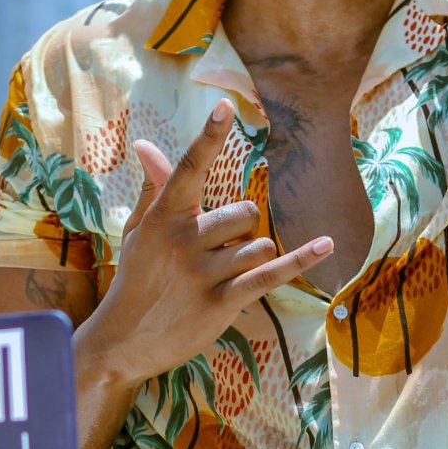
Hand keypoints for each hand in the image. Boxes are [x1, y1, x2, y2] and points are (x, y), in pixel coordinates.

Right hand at [81, 100, 332, 386]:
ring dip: (254, 257)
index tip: (226, 107)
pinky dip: (301, 260)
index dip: (209, 137)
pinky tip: (326, 244)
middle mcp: (182, 241)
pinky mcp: (220, 303)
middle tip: (218, 253)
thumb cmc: (135, 279)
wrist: (121, 341)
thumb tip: (146, 144)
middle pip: (246, 213)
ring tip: (224, 275)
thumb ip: (153, 186)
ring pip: (260, 246)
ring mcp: (202, 273)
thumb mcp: (138, 231)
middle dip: (244, 229)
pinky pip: (269, 275)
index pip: (189, 169)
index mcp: (162, 218)